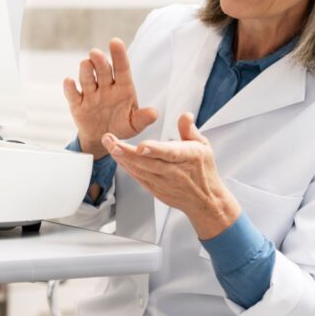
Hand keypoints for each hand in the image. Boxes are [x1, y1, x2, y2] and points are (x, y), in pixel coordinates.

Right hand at [64, 38, 157, 159]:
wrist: (102, 138)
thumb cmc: (121, 126)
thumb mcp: (135, 125)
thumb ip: (143, 119)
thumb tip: (154, 113)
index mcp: (122, 88)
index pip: (122, 68)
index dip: (119, 55)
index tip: (115, 42)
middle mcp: (106, 87)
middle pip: (103, 70)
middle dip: (99, 61)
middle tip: (95, 53)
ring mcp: (91, 94)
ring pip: (87, 79)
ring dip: (86, 71)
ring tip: (86, 64)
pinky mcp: (77, 104)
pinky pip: (72, 94)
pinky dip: (70, 87)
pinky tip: (69, 81)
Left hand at [103, 112, 240, 239]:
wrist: (205, 201)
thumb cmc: (203, 170)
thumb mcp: (203, 146)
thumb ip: (190, 130)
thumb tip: (185, 115)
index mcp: (189, 157)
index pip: (170, 153)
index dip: (155, 150)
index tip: (141, 146)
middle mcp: (175, 172)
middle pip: (149, 163)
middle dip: (128, 152)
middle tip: (111, 141)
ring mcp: (164, 183)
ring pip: (140, 171)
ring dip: (122, 158)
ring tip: (109, 144)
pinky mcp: (155, 190)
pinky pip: (138, 178)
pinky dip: (127, 167)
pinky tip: (117, 157)